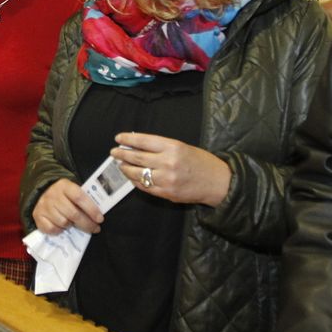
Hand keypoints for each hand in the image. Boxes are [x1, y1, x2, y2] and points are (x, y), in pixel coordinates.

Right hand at [32, 178, 103, 234]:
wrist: (42, 192)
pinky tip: (62, 227)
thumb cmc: (64, 194)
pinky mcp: (37, 216)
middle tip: (95, 228)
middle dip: (87, 223)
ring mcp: (44, 206)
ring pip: (63, 222)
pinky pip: (52, 229)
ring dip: (71, 225)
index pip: (80, 198)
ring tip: (74, 224)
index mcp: (64, 186)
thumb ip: (84, 199)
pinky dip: (59, 230)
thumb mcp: (73, 190)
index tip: (100, 219)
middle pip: (73, 213)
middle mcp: (53, 195)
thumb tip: (98, 215)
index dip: (91, 209)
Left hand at [112, 133, 230, 207]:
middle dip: (122, 154)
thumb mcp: (183, 147)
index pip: (144, 141)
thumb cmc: (202, 162)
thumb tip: (139, 146)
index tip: (119, 138)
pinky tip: (131, 176)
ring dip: (126, 168)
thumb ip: (162, 147)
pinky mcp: (166, 193)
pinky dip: (135, 180)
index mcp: (173, 147)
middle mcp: (168, 162)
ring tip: (120, 165)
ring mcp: (166, 179)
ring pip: (137, 173)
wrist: (217, 182)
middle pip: (137, 157)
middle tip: (114, 152)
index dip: (128, 139)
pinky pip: (145, 186)